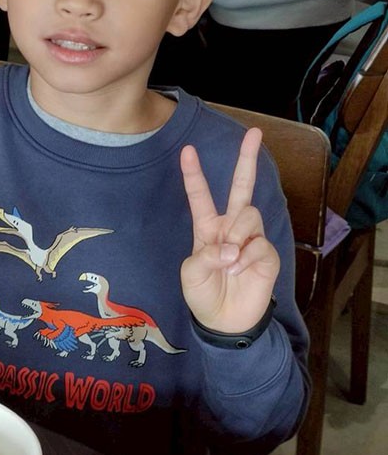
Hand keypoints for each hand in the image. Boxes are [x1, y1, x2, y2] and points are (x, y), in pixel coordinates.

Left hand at [179, 127, 278, 332]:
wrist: (224, 321)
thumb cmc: (203, 294)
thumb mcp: (191, 274)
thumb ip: (206, 256)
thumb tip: (232, 248)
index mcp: (207, 228)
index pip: (200, 195)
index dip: (194, 174)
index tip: (187, 150)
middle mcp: (230, 228)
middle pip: (241, 187)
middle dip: (246, 160)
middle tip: (254, 133)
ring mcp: (250, 239)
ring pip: (248, 215)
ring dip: (237, 236)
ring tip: (230, 260)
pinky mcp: (266, 254)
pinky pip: (258, 243)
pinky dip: (247, 258)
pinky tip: (241, 271)